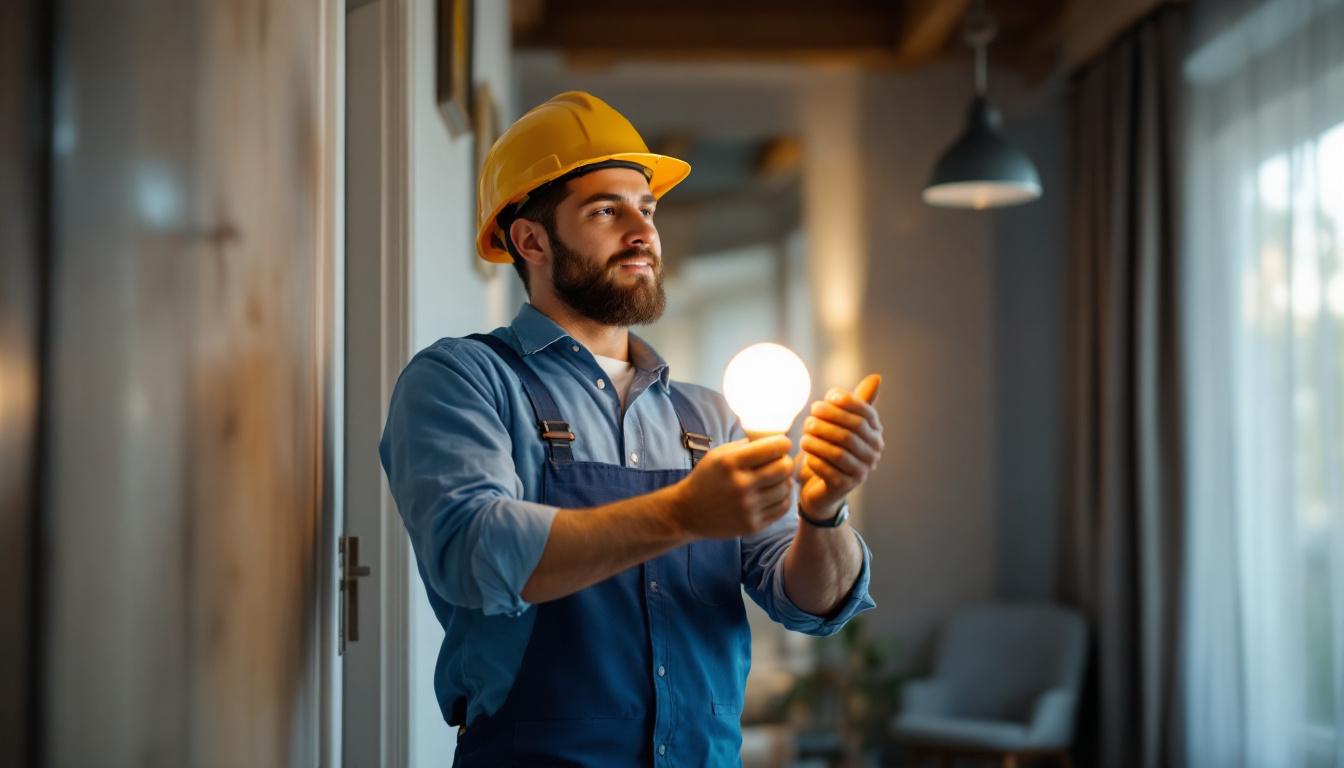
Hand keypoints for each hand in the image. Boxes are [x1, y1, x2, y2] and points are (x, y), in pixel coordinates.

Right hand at [670, 435, 794, 538]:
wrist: (688, 513)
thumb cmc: (706, 479)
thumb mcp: (718, 455)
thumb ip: (745, 446)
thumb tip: (775, 441)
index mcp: (730, 463)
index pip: (773, 448)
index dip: (783, 443)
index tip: (781, 445)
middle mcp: (740, 485)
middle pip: (784, 468)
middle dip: (786, 462)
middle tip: (781, 462)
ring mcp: (747, 508)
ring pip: (785, 488)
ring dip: (784, 481)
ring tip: (775, 479)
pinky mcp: (752, 525)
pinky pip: (782, 507)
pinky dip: (783, 498)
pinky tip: (773, 493)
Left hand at [797, 374, 883, 519]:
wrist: (820, 486)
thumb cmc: (830, 447)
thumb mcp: (841, 422)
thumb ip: (853, 402)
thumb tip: (877, 377)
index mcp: (875, 434)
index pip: (866, 413)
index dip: (847, 402)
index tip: (826, 398)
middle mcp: (873, 453)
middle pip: (851, 431)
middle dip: (828, 421)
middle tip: (809, 417)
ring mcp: (861, 472)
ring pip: (838, 452)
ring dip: (818, 441)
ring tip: (804, 435)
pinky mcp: (844, 487)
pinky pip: (828, 470)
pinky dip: (815, 460)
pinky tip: (806, 454)